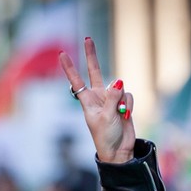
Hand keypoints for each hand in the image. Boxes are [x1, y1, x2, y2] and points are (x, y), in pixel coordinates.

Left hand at [59, 37, 135, 163]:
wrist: (119, 151)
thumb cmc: (106, 137)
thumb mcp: (106, 117)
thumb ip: (111, 97)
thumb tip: (119, 80)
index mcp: (87, 101)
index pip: (76, 81)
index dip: (70, 68)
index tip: (62, 54)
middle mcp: (98, 97)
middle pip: (95, 72)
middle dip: (92, 56)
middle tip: (87, 39)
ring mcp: (111, 99)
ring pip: (120, 87)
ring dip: (121, 100)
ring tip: (118, 115)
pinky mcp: (123, 103)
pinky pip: (129, 96)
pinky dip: (129, 105)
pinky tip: (126, 116)